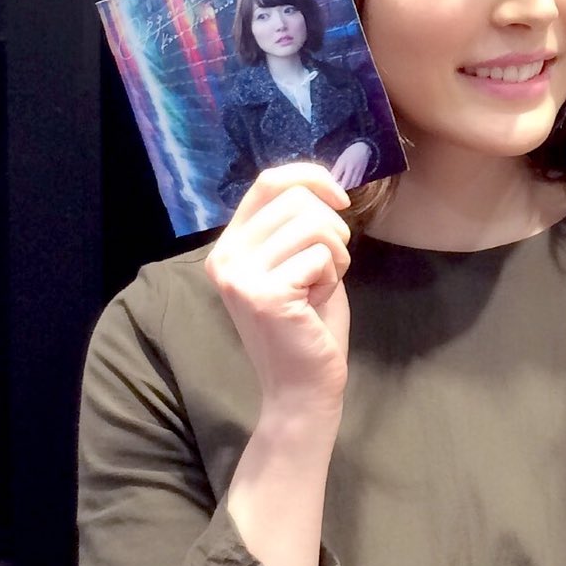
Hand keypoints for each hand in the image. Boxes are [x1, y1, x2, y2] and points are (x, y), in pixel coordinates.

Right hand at [206, 163, 352, 419]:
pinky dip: (332, 275)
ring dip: (334, 253)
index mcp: (229, 245)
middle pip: (297, 200)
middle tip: (327, 268)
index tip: (340, 199)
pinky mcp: (264, 293)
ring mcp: (240, 275)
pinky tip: (316, 302)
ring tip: (321, 285)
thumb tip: (320, 183)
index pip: (269, 182)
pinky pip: (320, 255)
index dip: (311, 178)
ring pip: (313, 224)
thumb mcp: (299, 262)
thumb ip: (298, 225)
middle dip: (331, 228)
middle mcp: (225, 256)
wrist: (303, 387)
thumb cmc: (309, 325)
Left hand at [330, 140, 372, 188]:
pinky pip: (357, 183)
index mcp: (343, 163)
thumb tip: (330, 179)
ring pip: (352, 184)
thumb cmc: (349, 154)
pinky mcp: (362, 174)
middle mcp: (351, 168)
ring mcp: (357, 171)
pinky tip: (349, 186)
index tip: (330, 187)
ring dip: (346, 188)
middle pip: (345, 182)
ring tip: (342, 189)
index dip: (333, 182)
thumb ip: (335, 169)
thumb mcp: (340, 159)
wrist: (363, 149)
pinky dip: (352, 186)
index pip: (337, 175)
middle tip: (336, 191)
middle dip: (340, 188)